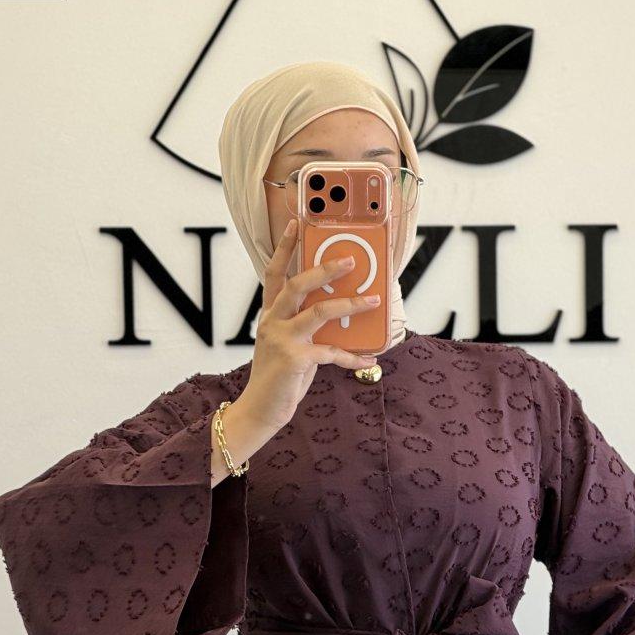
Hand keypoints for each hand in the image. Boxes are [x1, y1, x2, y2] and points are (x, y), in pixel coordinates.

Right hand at [240, 218, 383, 432]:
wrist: (261, 410)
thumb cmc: (280, 377)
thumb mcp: (290, 345)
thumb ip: (308, 327)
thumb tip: (341, 312)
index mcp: (270, 315)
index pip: (274, 273)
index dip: (285, 248)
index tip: (296, 224)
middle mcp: (272, 322)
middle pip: (297, 284)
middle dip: (325, 269)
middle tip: (350, 261)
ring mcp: (283, 340)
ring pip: (319, 311)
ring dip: (350, 305)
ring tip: (372, 301)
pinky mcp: (296, 359)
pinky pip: (332, 351)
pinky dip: (352, 355)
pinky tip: (368, 358)